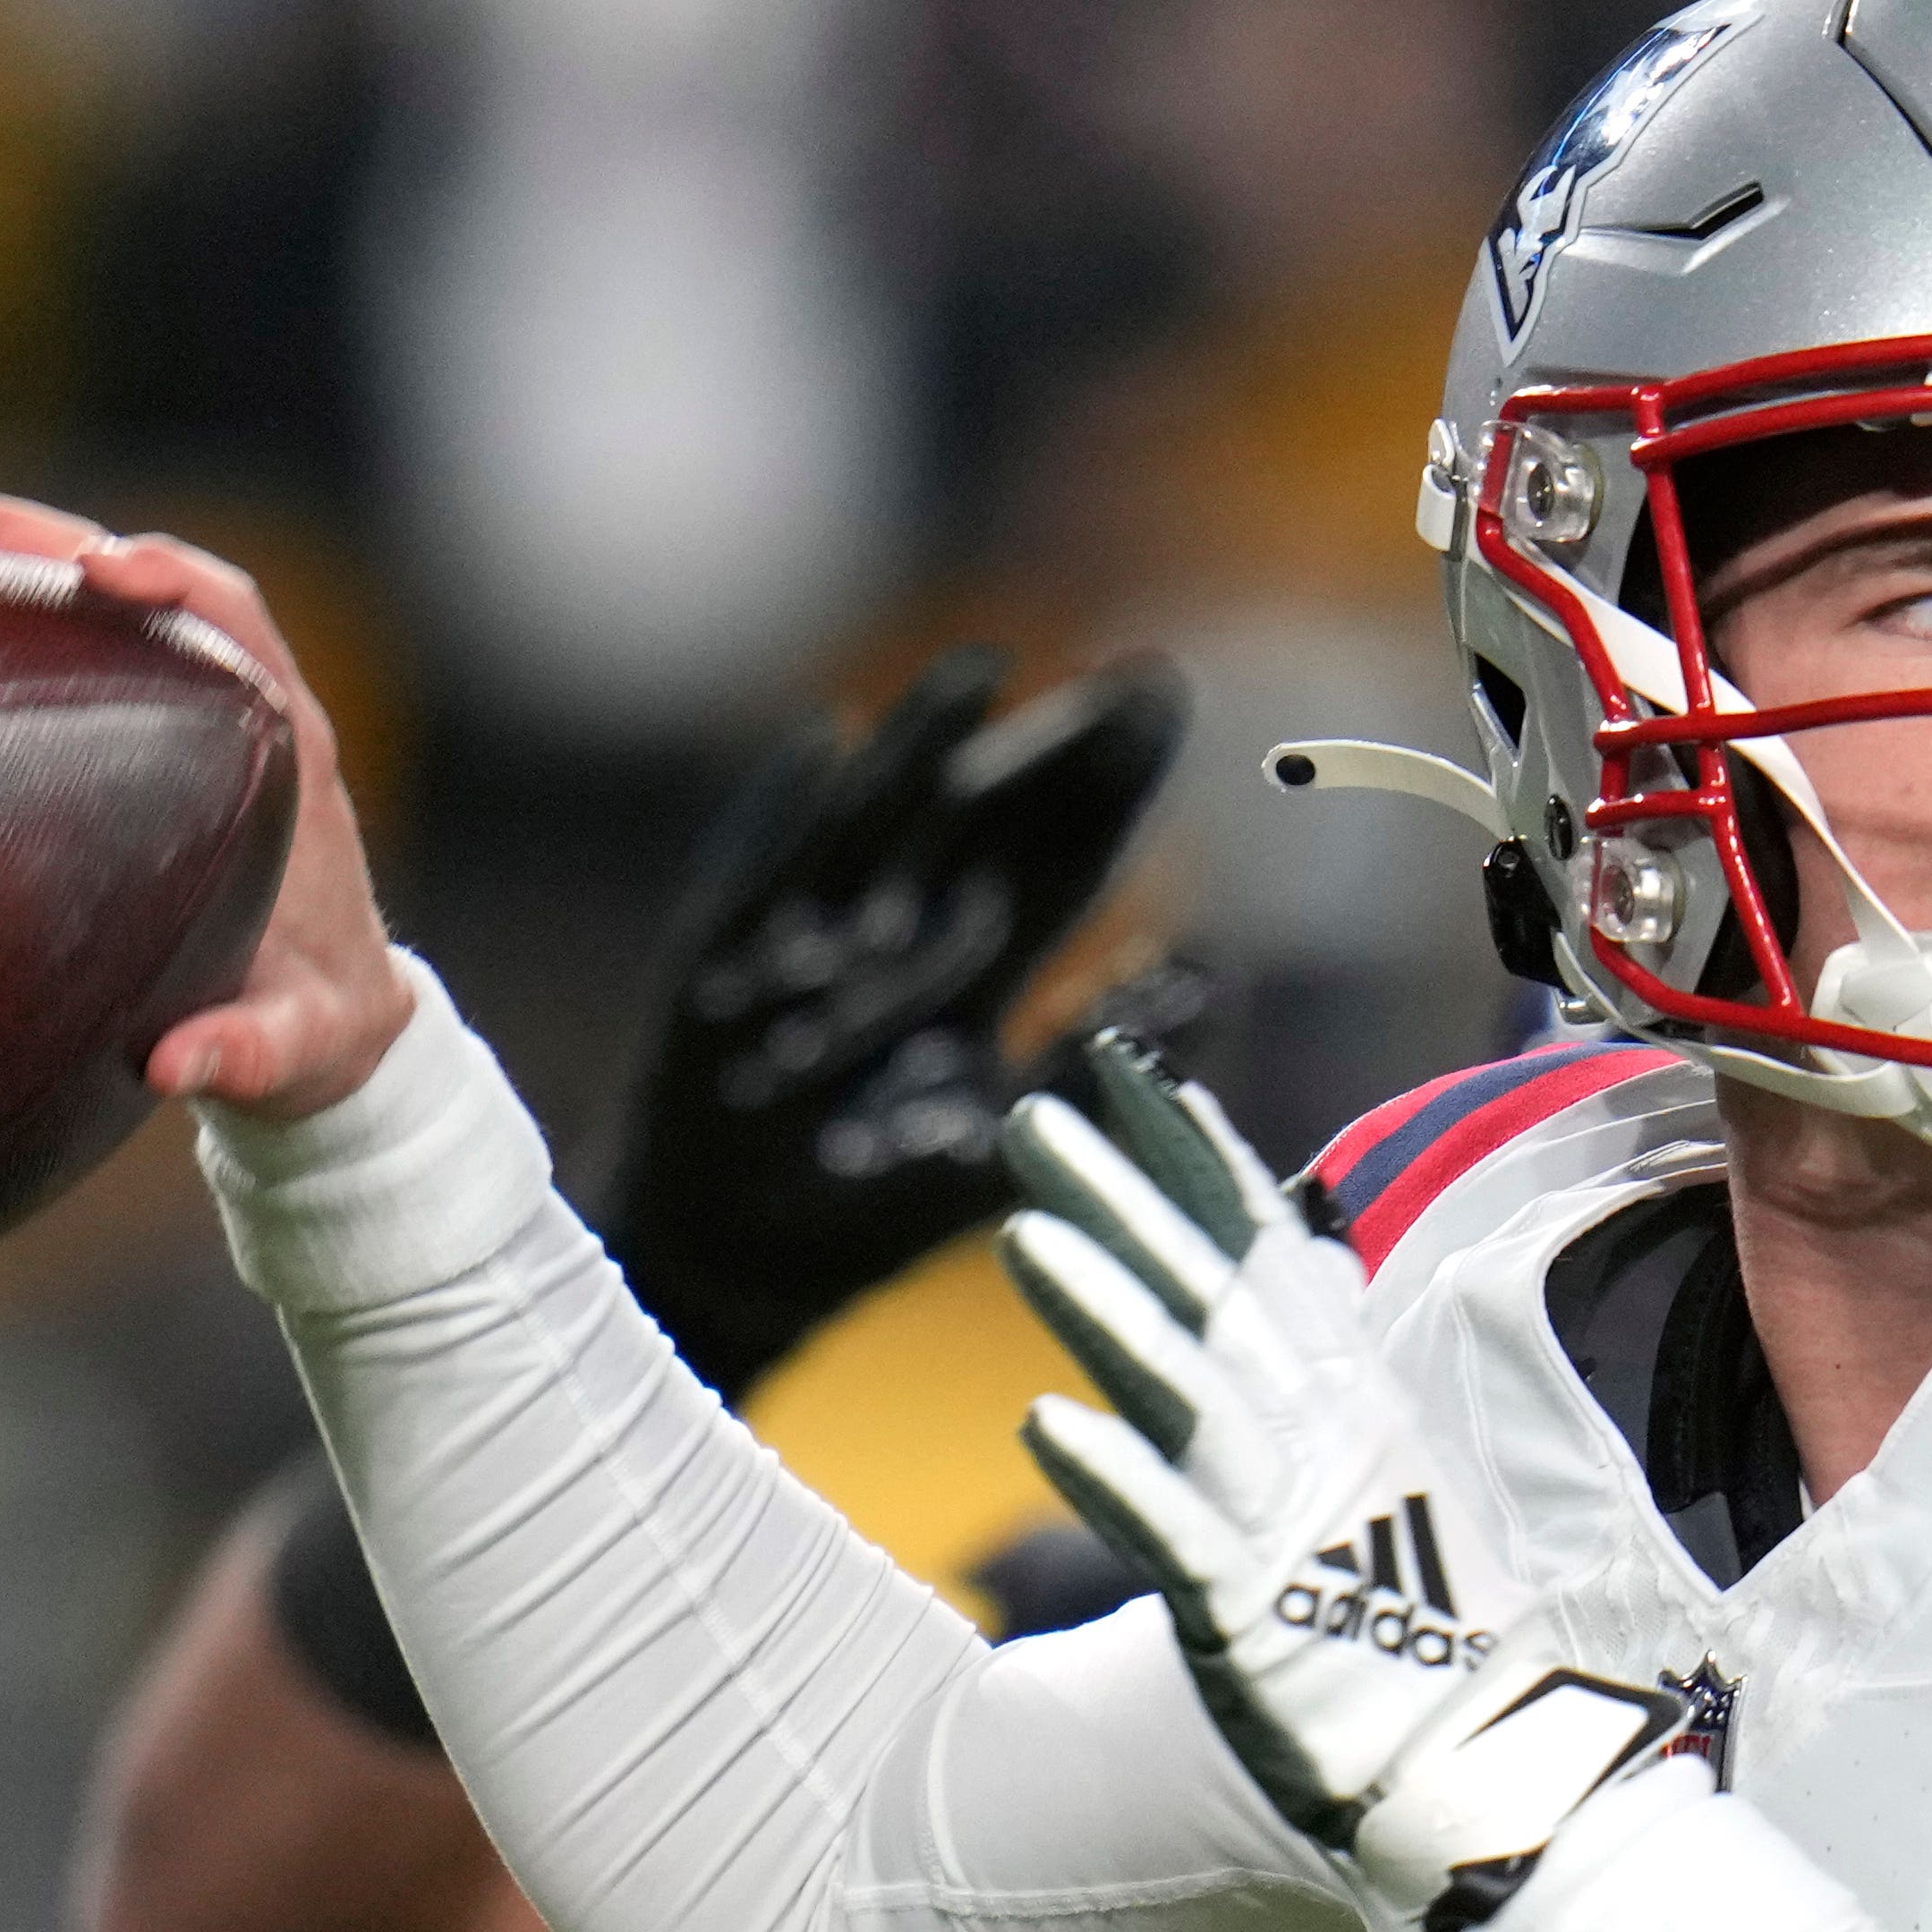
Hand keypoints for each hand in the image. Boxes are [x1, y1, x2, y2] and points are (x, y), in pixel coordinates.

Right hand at [0, 494, 418, 1117]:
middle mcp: (229, 699)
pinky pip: (47, 640)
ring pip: (70, 586)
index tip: (99, 567)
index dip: (169, 577)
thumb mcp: (296, 1050)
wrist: (331, 1027)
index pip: (233, 617)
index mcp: (286, 747)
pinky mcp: (124, 724)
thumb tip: (172, 1067)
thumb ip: (250, 1055)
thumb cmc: (318, 1027)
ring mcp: (173, 702)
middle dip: (20, 535)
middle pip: (125, 571)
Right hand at [599, 648, 1189, 1390]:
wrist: (736, 1261)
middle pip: (985, 819)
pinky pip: (751, 872)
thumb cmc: (872, 1209)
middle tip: (1138, 676)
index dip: (1112, 786)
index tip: (1170, 702)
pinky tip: (819, 744)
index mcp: (974, 972)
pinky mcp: (715, 961)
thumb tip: (1216, 968)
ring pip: (879, 821)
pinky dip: (781, 811)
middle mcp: (897, 936)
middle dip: (1056, 748)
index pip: (1058, 859)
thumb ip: (1109, 1062)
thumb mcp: (1014, 1141)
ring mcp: (806, 938)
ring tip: (984, 670)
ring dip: (926, 746)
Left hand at [998, 1034, 1719, 1931]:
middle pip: (1212, 1299)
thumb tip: (1292, 1270)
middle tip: (1036, 1115)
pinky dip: (1117, 1481)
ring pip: (1185, 1394)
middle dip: (1127, 1200)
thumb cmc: (1442, 1646)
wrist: (1501, 1782)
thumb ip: (1334, 1381)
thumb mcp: (1394, 1482)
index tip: (1133, 1079)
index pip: (1267, 1261)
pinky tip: (1040, 1425)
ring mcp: (1290, 1528)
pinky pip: (1176, 1541)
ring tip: (1022, 1233)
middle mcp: (1324, 1447)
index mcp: (1357, 1409)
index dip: (1199, 1166)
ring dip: (1107, 1310)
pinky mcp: (1260, 1620)